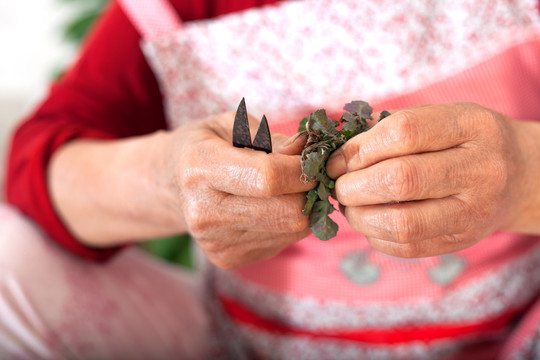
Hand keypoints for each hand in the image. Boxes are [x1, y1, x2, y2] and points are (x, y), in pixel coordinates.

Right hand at [166, 112, 313, 268]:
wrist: (170, 184)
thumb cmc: (205, 146)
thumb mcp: (232, 125)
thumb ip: (272, 139)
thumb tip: (310, 153)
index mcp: (199, 169)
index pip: (269, 178)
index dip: (302, 168)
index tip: (312, 158)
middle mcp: (204, 213)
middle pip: (288, 212)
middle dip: (308, 190)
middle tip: (308, 174)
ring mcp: (216, 242)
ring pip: (292, 230)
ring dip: (303, 207)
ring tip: (288, 188)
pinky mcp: (228, 259)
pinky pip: (283, 242)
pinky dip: (288, 223)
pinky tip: (272, 207)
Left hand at [326, 103, 533, 257]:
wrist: (520, 177)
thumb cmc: (466, 142)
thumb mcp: (443, 119)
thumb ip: (393, 130)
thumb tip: (337, 153)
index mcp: (471, 126)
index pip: (404, 132)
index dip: (359, 148)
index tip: (337, 160)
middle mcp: (479, 169)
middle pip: (400, 179)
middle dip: (353, 186)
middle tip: (339, 186)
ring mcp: (473, 211)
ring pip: (402, 222)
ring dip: (360, 216)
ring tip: (350, 206)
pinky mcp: (462, 241)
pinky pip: (408, 247)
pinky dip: (375, 237)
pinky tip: (370, 222)